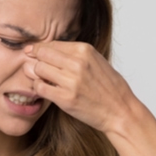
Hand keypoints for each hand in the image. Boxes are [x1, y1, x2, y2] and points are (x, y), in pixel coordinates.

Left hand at [24, 41, 138, 133]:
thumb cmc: (109, 88)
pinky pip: (40, 88)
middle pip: (42, 54)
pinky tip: (46, 90)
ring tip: (44, 80)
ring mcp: (71, 81)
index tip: (34, 54)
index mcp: (85, 50)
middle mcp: (78, 63)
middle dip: (36, 60)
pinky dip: (39, 88)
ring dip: (37, 75)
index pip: (52, 44)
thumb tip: (48, 49)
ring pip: (38, 69)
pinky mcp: (65, 98)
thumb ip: (74, 54)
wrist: (120, 111)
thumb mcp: (96, 61)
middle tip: (36, 67)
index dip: (40, 49)